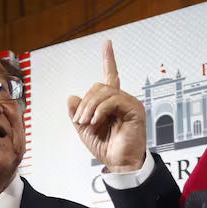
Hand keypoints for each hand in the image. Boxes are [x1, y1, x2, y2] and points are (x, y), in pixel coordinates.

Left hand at [67, 40, 145, 172]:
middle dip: (85, 103)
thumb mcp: (85, 129)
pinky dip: (100, 110)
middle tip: (79, 120)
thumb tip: (71, 97)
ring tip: (86, 122)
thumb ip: (78, 113)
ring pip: (104, 92)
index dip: (109, 59)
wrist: (119, 163)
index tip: (107, 44)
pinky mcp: (135, 110)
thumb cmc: (107, 147)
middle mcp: (122, 100)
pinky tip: (96, 121)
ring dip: (90, 107)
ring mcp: (130, 104)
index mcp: (112, 103)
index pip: (111, 76)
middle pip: (99, 86)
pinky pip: (113, 100)